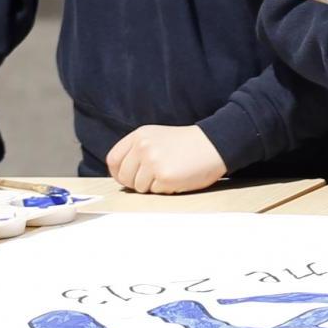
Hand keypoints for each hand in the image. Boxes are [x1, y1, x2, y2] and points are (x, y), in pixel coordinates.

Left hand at [106, 124, 228, 193]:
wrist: (215, 143)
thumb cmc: (188, 144)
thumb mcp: (158, 137)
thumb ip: (137, 151)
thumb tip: (121, 174)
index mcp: (140, 136)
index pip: (113, 159)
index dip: (118, 173)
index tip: (128, 177)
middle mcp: (143, 146)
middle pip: (124, 176)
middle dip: (136, 182)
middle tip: (154, 178)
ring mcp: (153, 161)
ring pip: (138, 187)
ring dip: (152, 186)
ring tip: (169, 173)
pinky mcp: (164, 176)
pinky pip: (154, 192)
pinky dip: (165, 189)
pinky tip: (177, 177)